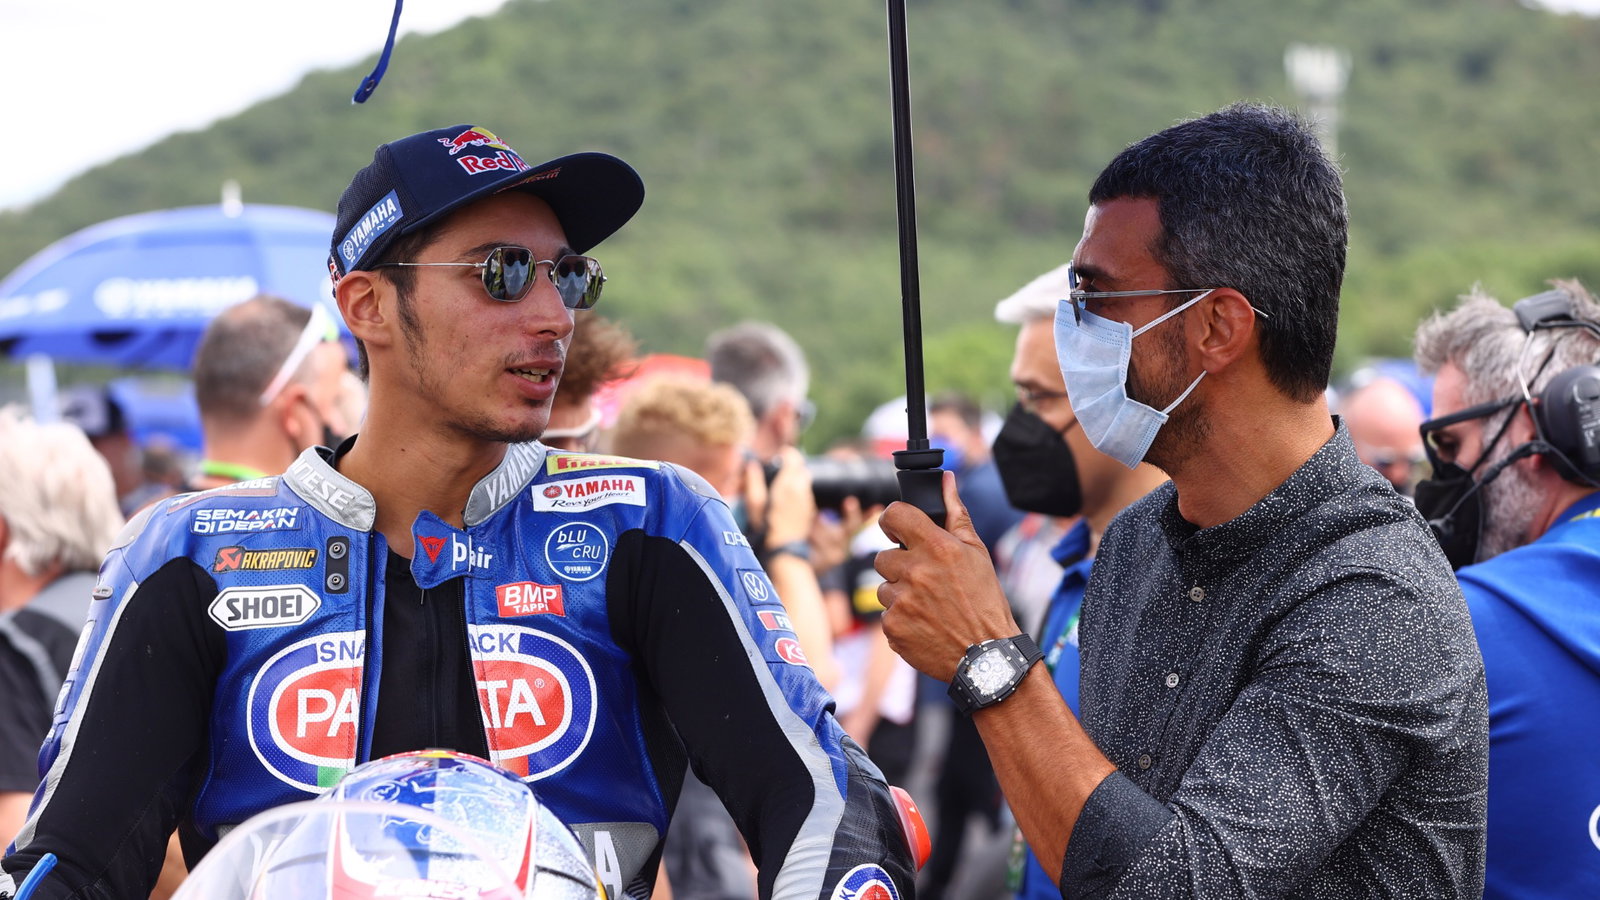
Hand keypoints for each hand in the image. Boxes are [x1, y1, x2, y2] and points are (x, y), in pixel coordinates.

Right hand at [762, 446, 816, 549]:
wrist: (784, 551)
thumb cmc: (767, 528)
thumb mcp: (755, 505)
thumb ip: (753, 482)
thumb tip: (752, 466)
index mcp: (788, 484)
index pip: (793, 457)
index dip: (786, 454)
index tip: (778, 456)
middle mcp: (801, 489)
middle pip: (801, 468)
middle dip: (791, 466)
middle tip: (777, 473)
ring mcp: (808, 500)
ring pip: (805, 480)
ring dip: (795, 479)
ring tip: (780, 487)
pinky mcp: (810, 510)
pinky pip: (806, 493)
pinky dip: (799, 491)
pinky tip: (786, 502)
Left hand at [875, 471, 1017, 680]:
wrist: (986, 656)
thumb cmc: (984, 601)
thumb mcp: (976, 553)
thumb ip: (955, 514)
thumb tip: (945, 480)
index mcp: (937, 547)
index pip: (894, 515)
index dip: (893, 521)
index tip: (898, 530)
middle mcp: (915, 572)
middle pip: (883, 556)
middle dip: (900, 565)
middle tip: (925, 579)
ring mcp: (901, 602)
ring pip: (883, 588)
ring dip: (900, 594)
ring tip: (928, 605)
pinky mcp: (893, 628)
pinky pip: (886, 615)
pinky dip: (901, 619)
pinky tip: (924, 624)